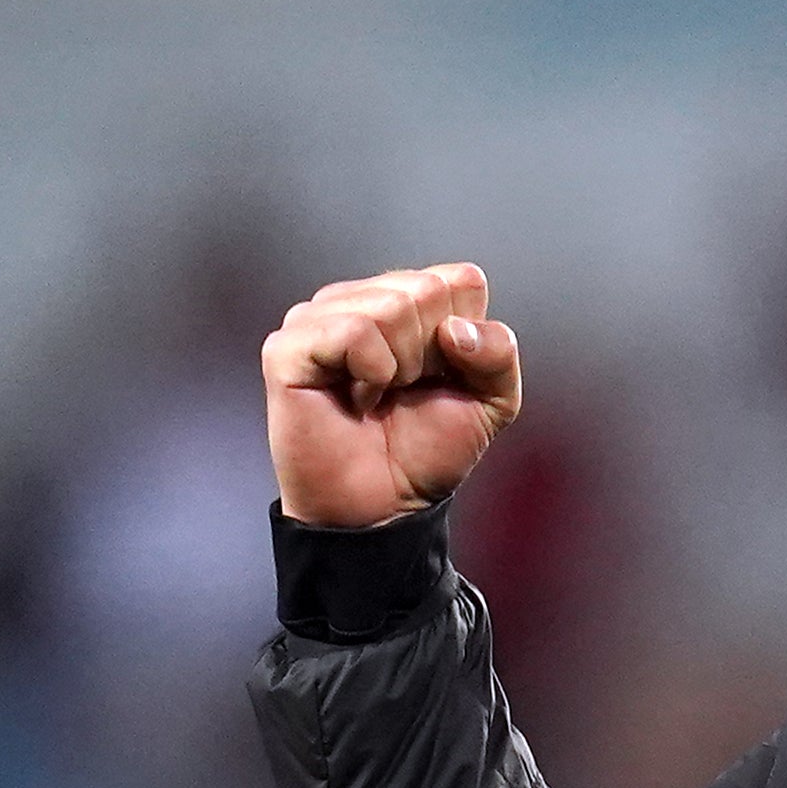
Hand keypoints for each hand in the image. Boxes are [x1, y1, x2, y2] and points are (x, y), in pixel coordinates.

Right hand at [263, 263, 521, 527]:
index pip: (460, 280)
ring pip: (389, 306)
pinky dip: (370, 372)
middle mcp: (360, 298)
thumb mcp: (491, 402)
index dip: (465, 339)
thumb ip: (498, 353)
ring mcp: (318, 318)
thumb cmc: (426, 451)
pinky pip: (352, 332)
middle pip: (425, 290)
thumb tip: (455, 329)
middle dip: (431, 355)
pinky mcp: (288, 347)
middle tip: (405, 391)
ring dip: (400, 367)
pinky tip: (356, 398)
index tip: (440, 378)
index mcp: (406, 298)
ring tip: (377, 395)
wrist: (384, 507)